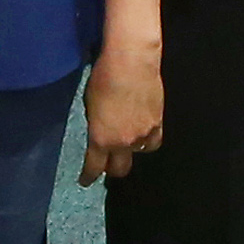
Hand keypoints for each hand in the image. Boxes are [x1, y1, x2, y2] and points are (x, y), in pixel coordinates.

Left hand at [79, 28, 164, 182]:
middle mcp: (122, 142)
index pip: (94, 167)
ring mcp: (143, 135)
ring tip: (126, 143)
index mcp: (100, 139)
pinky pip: (152, 143)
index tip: (85, 181)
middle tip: (107, 165)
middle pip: (119, 169)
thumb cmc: (103, 78)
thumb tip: (100, 131)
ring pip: (137, 155)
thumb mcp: (90, 105)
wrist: (132, 63)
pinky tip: (142, 135)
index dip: (88, 177)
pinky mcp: (158, 125)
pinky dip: (146, 142)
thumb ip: (95, 125)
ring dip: (129, 152)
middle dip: (111, 170)